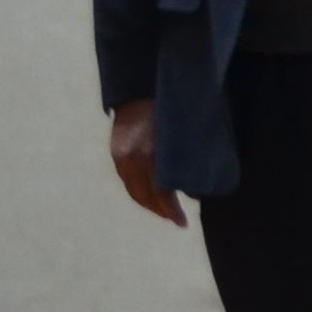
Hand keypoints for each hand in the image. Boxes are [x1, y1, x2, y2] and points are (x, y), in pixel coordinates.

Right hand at [106, 99, 180, 226]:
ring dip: (149, 204)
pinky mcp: (116, 152)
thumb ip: (188, 163)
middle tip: (176, 221)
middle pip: (144, 195)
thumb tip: (195, 193)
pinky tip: (151, 197)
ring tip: (165, 212)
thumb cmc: (171, 110)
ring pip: (133, 190)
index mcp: (149, 152)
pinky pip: (127, 181)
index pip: (159, 191)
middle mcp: (131, 156)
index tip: (182, 224)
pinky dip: (139, 192)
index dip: (171, 210)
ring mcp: (120, 154)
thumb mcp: (185, 135)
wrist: (142, 88)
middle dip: (161, 211)